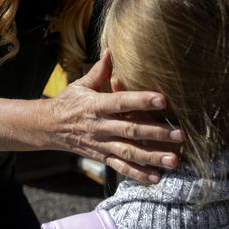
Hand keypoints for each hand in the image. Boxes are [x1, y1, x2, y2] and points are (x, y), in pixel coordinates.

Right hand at [49, 50, 183, 183]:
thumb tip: (111, 50)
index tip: (163, 99)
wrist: (49, 128)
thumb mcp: (81, 85)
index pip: (121, 102)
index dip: (141, 101)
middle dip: (156, 133)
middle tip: (180, 134)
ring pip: (130, 152)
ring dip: (153, 157)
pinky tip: (157, 178)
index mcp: (96, 105)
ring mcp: (102, 144)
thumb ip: (100, 71)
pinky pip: (122, 168)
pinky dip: (139, 174)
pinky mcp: (102, 157)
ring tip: (174, 160)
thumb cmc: (69, 102)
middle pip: (131, 130)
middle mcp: (100, 127)